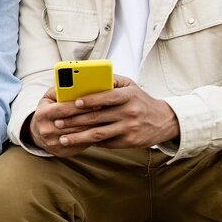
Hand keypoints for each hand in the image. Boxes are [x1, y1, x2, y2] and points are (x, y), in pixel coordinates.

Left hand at [31, 76, 179, 153]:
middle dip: (74, 121)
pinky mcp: (129, 142)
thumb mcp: (131, 86)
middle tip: (57, 123)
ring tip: (63, 139)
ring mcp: (129, 128)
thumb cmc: (141, 101)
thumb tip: (88, 78)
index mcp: (129, 96)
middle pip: (97, 117)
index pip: (108, 97)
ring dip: (78, 137)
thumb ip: (112, 81)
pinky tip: (78, 142)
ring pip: (99, 134)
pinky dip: (91, 142)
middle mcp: (129, 112)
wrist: (164, 121)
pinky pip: (106, 142)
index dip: (90, 100)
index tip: (74, 103)